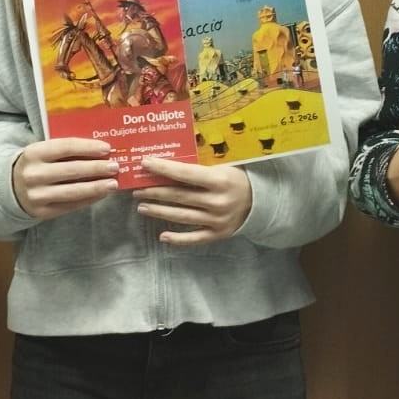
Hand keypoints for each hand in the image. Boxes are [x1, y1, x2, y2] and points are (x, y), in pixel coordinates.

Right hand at [12, 137, 120, 218]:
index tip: (107, 148)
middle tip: (115, 166)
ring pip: (73, 191)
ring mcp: (37, 195)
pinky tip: (101, 194)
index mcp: (33, 153)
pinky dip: (89, 199)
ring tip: (113, 184)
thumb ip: (66, 150)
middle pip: (72, 170)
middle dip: (97, 168)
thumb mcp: (43, 152)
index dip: (88, 147)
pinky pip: (71, 206)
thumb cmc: (37, 165)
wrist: (12, 188)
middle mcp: (34, 174)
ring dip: (97, 187)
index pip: (66, 147)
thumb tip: (100, 151)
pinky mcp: (42, 212)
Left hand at [133, 156, 252, 244]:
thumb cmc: (238, 178)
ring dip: (159, 211)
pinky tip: (162, 236)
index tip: (144, 163)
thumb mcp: (223, 166)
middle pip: (178, 196)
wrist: (262, 201)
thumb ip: (199, 165)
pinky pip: (194, 238)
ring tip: (142, 206)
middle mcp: (217, 202)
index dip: (163, 168)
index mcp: (219, 181)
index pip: (185, 174)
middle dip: (154, 191)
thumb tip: (168, 159)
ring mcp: (217, 220)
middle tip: (136, 188)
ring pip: (181, 216)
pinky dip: (177, 239)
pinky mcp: (218, 234)